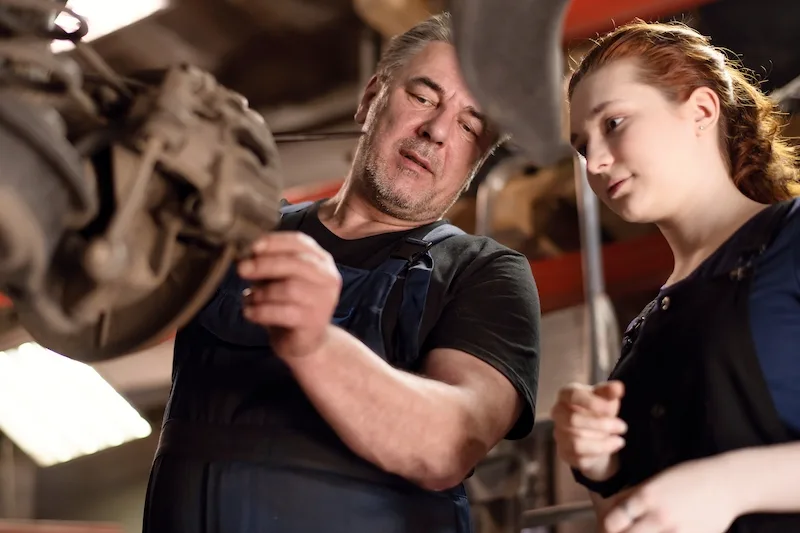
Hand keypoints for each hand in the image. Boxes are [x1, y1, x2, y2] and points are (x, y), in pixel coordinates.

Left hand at [237, 231, 341, 358]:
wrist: (305, 342)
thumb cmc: (289, 304)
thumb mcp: (279, 279)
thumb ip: (269, 264)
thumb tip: (245, 254)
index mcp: (321, 261)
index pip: (299, 242)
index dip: (275, 242)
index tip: (252, 246)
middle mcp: (328, 278)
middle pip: (295, 263)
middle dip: (265, 264)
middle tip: (241, 269)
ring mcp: (324, 301)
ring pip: (289, 288)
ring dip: (262, 292)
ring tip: (251, 298)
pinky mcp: (314, 322)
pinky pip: (283, 313)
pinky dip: (261, 311)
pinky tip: (250, 313)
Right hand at [551, 380, 626, 480]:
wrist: (595, 431)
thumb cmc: (598, 409)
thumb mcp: (606, 398)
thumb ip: (610, 392)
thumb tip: (618, 387)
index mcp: (566, 395)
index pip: (572, 395)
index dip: (592, 402)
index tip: (611, 409)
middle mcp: (558, 414)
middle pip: (572, 420)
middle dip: (602, 425)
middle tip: (622, 426)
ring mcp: (559, 434)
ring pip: (576, 442)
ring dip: (602, 443)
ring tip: (619, 440)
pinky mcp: (564, 453)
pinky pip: (580, 458)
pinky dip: (600, 453)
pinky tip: (612, 446)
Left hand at [603, 457, 737, 532]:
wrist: (727, 484)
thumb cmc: (688, 478)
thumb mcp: (654, 481)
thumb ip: (631, 496)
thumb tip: (609, 508)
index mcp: (646, 497)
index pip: (612, 522)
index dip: (608, 527)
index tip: (612, 528)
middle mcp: (659, 516)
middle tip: (627, 531)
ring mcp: (677, 532)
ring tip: (647, 531)